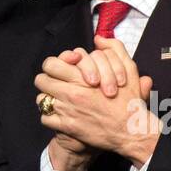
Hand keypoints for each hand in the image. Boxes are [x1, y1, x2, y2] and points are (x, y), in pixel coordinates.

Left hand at [34, 37, 158, 164]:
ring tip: (56, 100)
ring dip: (47, 98)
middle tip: (54, 83)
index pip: (52, 64)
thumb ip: (115, 49)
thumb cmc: (129, 102)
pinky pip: (45, 118)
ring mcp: (67, 110)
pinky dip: (50, 117)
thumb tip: (99, 39)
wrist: (130, 131)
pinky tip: (59, 116)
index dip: (55, 65)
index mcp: (82, 77)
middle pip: (41, 80)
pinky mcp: (66, 126)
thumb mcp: (128, 69)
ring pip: (40, 99)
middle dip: (46, 80)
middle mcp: (71, 92)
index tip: (63, 69)